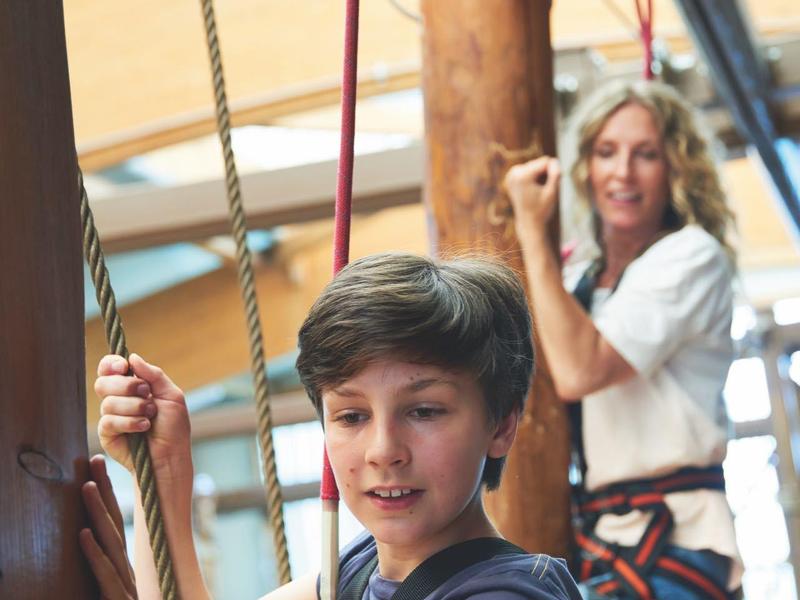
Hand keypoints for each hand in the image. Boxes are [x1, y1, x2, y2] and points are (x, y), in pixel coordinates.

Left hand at [80, 455, 136, 598]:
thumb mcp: (121, 599)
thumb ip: (116, 576)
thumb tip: (103, 548)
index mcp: (127, 572)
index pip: (115, 527)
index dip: (106, 497)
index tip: (98, 467)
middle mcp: (128, 574)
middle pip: (114, 526)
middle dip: (102, 493)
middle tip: (93, 461)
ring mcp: (124, 588)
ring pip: (109, 545)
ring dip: (96, 513)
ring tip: (84, 486)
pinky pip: (104, 577)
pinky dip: (94, 555)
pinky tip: (83, 535)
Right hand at [95, 354, 190, 474]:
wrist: (171, 455)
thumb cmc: (173, 427)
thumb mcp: (171, 395)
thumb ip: (154, 375)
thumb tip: (132, 357)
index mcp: (132, 386)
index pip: (110, 368)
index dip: (111, 364)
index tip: (123, 367)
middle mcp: (118, 399)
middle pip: (103, 382)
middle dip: (127, 386)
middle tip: (146, 394)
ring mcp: (111, 417)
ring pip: (108, 402)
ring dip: (134, 407)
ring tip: (150, 416)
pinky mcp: (107, 435)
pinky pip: (108, 421)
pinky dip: (129, 422)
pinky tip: (143, 427)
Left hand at [504, 156, 560, 237]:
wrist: (528, 222)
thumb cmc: (541, 209)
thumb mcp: (552, 192)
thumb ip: (556, 175)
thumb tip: (553, 160)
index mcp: (523, 175)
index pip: (546, 161)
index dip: (553, 173)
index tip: (550, 187)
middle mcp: (514, 172)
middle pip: (540, 162)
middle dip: (545, 174)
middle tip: (541, 191)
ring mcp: (511, 174)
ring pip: (536, 165)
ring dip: (540, 175)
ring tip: (536, 191)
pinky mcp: (511, 175)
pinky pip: (530, 169)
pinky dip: (534, 177)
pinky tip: (531, 189)